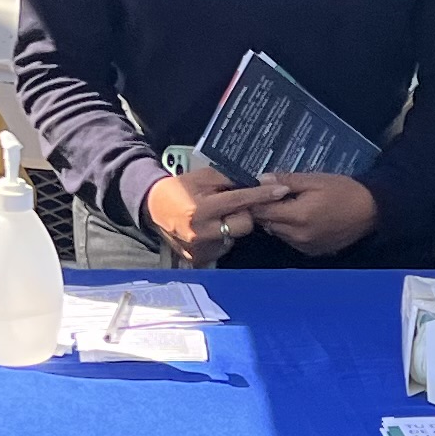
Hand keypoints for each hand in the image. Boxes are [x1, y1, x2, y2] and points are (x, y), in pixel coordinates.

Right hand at [144, 164, 267, 265]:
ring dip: (231, 226)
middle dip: (243, 213)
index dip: (262, 195)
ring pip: (234, 237)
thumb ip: (229, 180)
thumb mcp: (203, 177)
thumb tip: (256, 183)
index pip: (240, 201)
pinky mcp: (198, 259)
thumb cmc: (180, 189)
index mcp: (200, 209)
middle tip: (230, 206)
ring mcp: (199, 248)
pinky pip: (223, 246)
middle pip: (243, 225)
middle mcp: (200, 232)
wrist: (154, 208)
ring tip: (215, 217)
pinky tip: (209, 229)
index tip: (280, 190)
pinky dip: (221, 237)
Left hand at [249, 170, 382, 259]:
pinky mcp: (312, 251)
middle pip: (267, 223)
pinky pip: (290, 240)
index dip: (255, 200)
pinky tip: (300, 217)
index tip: (254, 190)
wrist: (371, 210)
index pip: (262, 211)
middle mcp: (298, 236)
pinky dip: (289, 229)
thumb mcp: (314, 180)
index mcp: (298, 216)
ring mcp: (305, 246)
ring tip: (288, 204)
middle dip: (265, 209)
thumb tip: (260, 180)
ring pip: (277, 233)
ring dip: (277, 219)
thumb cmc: (344, 191)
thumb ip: (286, 181)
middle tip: (271, 194)